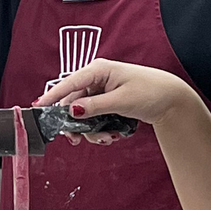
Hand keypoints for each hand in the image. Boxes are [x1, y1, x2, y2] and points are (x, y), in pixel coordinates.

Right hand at [36, 58, 202, 128]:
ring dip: (90, 129)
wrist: (171, 99)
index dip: (52, 97)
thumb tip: (71, 110)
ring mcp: (101, 90)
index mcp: (99, 70)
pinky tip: (110, 134)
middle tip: (77, 139)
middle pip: (73, 102)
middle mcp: (97, 78)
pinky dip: (98, 128)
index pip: (69, 83)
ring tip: (106, 138)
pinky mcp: (106, 101)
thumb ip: (93, 106)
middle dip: (75, 123)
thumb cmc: (151, 91)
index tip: (38, 108)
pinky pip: (93, 116)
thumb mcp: (120, 100)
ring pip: (82, 113)